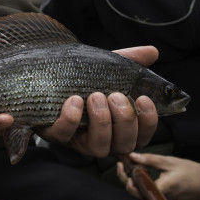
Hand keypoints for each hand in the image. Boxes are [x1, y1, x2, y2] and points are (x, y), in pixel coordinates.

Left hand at [36, 46, 159, 157]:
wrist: (47, 77)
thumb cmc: (84, 79)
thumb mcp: (108, 68)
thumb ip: (130, 61)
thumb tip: (152, 52)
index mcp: (120, 126)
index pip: (143, 135)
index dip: (148, 121)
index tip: (143, 98)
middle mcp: (103, 138)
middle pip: (125, 144)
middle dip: (125, 120)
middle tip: (115, 96)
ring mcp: (79, 140)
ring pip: (99, 148)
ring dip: (101, 122)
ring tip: (95, 96)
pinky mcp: (55, 135)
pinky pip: (64, 135)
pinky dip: (71, 119)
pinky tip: (74, 100)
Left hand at [117, 152, 199, 199]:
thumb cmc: (191, 171)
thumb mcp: (170, 161)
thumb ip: (149, 160)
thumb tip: (131, 156)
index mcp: (164, 188)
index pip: (138, 189)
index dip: (127, 179)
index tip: (122, 167)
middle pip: (137, 195)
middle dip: (126, 181)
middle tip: (123, 167)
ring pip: (142, 198)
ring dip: (134, 185)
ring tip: (132, 171)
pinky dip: (144, 189)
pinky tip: (142, 179)